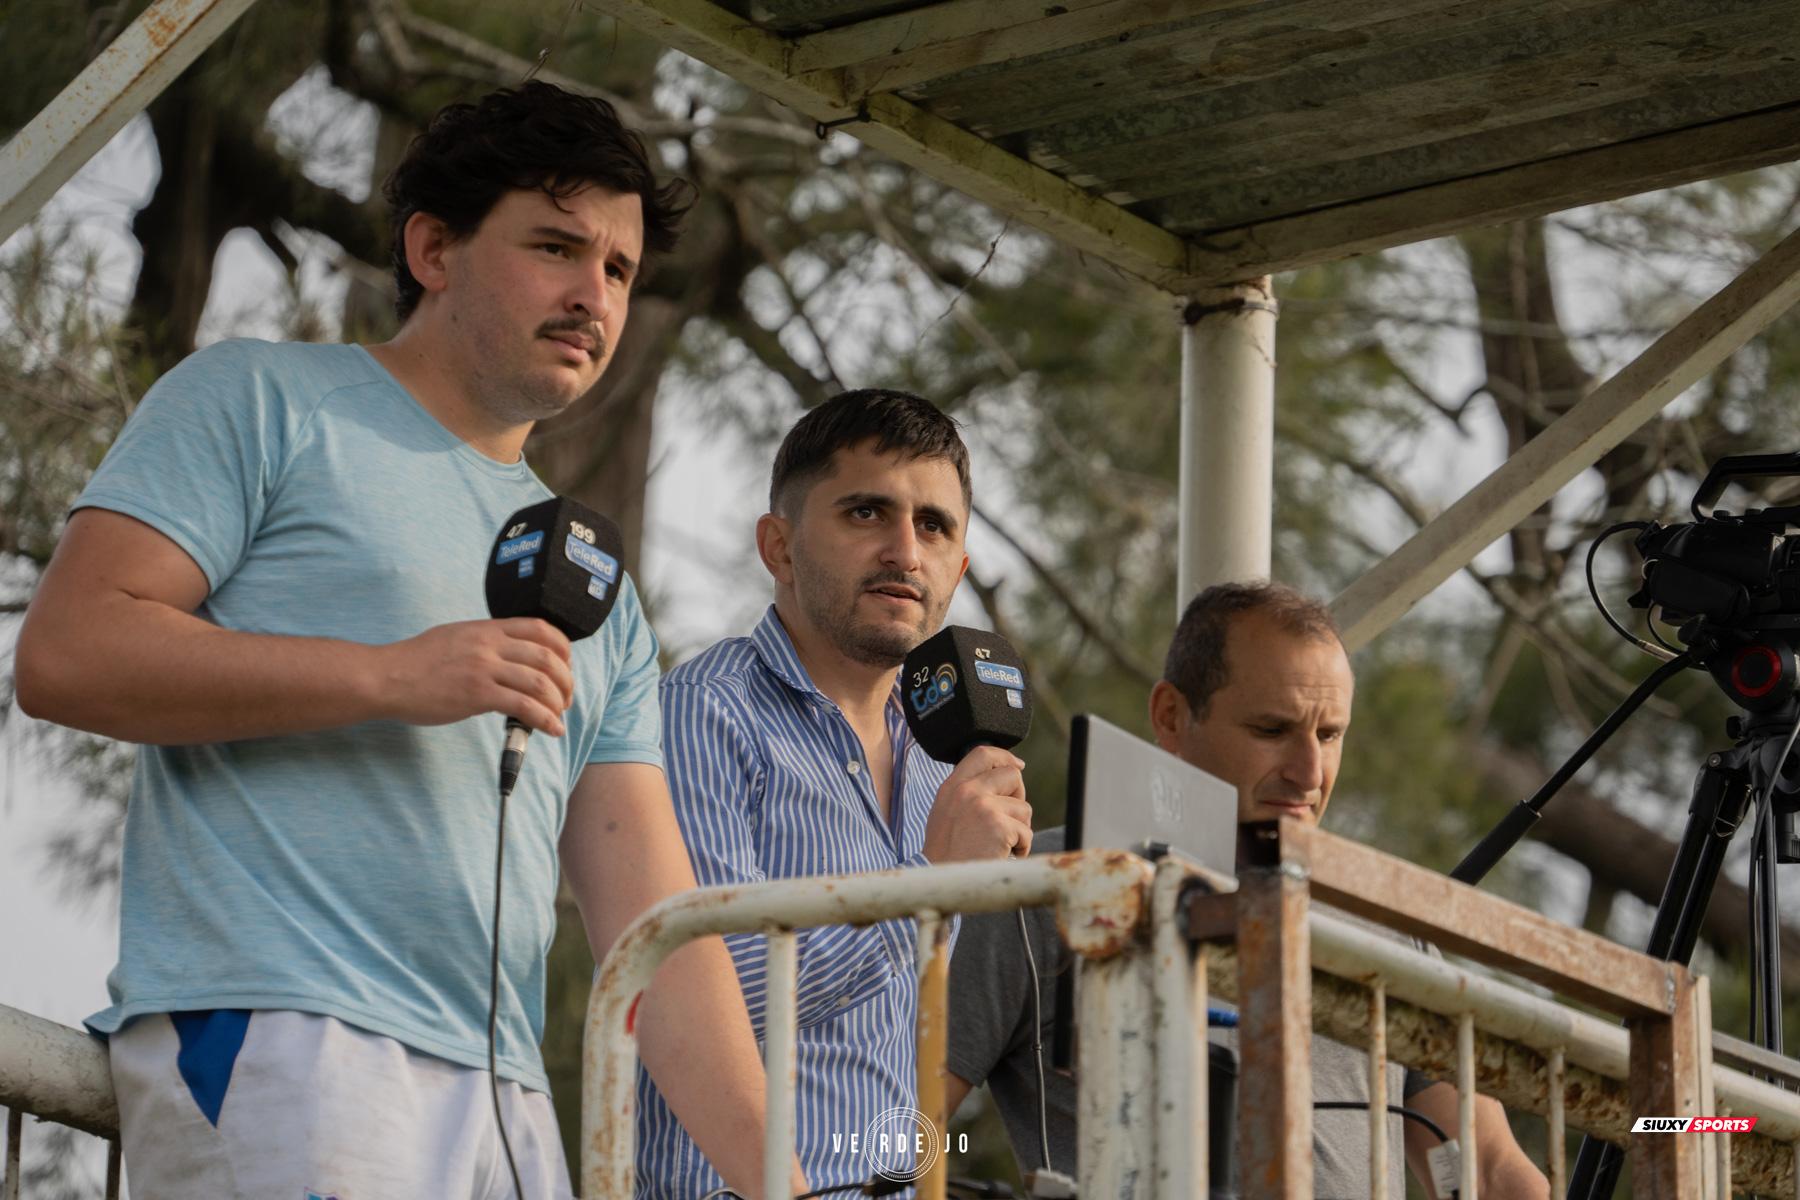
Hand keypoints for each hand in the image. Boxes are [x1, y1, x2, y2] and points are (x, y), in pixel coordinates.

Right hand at [376, 617, 573, 735]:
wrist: (387, 676)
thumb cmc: (417, 661)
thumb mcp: (456, 636)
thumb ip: (486, 642)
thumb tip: (510, 658)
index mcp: (487, 628)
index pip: (540, 628)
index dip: (562, 648)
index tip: (565, 666)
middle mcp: (490, 644)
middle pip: (547, 657)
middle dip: (565, 680)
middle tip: (566, 698)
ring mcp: (484, 668)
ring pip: (539, 682)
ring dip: (557, 703)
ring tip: (558, 717)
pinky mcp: (477, 694)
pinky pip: (523, 706)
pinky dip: (544, 719)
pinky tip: (551, 729)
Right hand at [922, 746, 1030, 862]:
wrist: (940, 878)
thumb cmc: (946, 851)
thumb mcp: (946, 811)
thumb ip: (967, 792)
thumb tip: (1001, 777)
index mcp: (953, 786)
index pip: (983, 754)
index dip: (1005, 757)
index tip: (1018, 765)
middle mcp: (967, 791)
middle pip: (1012, 775)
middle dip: (1018, 797)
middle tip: (1009, 819)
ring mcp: (984, 807)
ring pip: (1024, 808)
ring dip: (1019, 828)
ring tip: (1000, 843)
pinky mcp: (999, 826)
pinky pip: (1026, 832)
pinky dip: (1021, 847)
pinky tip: (1003, 854)